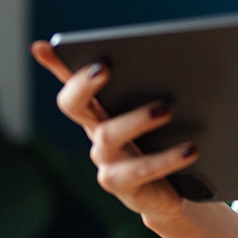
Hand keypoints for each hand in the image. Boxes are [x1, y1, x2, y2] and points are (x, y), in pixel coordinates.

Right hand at [30, 41, 199, 226]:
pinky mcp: (124, 186)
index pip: (71, 83)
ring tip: (167, 108)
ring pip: (109, 135)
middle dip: (84, 84)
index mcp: (99, 112)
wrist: (174, 191)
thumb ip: (157, 84)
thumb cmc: (165, 142)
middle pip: (73, 105)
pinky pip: (141, 170)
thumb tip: (178, 52)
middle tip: (106, 67)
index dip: (54, 66)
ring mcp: (105, 161)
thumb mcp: (159, 111)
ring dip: (137, 119)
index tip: (46, 46)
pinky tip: (191, 148)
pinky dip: (167, 158)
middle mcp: (95, 134)